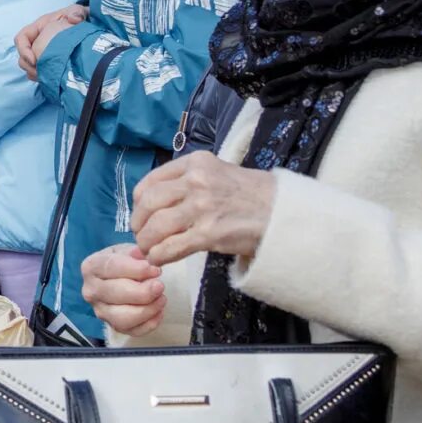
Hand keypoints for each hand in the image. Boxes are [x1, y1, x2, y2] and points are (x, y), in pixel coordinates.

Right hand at [15, 4, 87, 80]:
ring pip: (29, 67)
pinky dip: (42, 77)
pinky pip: (39, 73)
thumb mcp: (78, 11)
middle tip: (41, 73)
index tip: (34, 60)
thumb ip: (76, 12)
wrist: (88, 28)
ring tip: (47, 78)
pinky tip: (52, 79)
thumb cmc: (80, 18)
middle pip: (23, 57)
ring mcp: (43, 53)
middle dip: (29, 67)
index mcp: (39, 28)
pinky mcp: (49, 63)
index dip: (23, 50)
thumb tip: (74, 19)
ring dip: (35, 74)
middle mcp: (38, 41)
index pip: (21, 38)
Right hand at [82, 244, 166, 336]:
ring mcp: (100, 311)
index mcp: (91, 267)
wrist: (120, 278)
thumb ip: (135, 253)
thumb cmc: (125, 262)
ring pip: (122, 318)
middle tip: (160, 286)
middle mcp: (91, 291)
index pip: (110, 268)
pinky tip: (159, 311)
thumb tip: (141, 255)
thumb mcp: (128, 251)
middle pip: (115, 294)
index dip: (135, 270)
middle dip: (142, 292)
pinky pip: (132, 331)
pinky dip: (149, 324)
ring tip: (161, 299)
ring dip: (146, 310)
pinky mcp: (113, 326)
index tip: (155, 270)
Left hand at [130, 152, 277, 267]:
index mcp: (195, 163)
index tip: (140, 214)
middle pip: (149, 203)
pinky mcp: (210, 233)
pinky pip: (172, 246)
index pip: (151, 182)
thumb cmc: (249, 194)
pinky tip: (158, 259)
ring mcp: (203, 207)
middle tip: (141, 235)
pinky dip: (159, 255)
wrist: (283, 212)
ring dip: (146, 242)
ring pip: (157, 226)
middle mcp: (196, 181)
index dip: (139, 202)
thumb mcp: (216, 172)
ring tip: (148, 250)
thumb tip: (154, 202)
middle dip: (138, 223)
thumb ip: (187, 181)